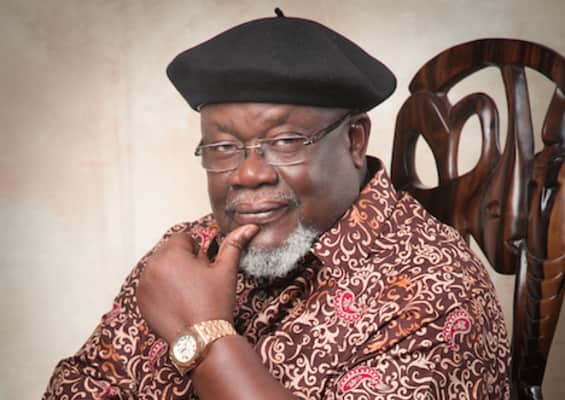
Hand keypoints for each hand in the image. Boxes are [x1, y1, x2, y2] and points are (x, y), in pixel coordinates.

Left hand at [136, 224, 258, 342]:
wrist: (203, 339)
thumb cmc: (215, 302)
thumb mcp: (226, 270)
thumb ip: (234, 244)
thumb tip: (250, 226)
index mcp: (171, 254)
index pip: (184, 239)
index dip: (198, 253)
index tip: (204, 270)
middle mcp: (151, 266)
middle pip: (170, 252)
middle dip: (183, 262)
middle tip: (197, 284)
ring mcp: (143, 284)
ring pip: (161, 267)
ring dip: (172, 274)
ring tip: (187, 294)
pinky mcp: (140, 300)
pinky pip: (151, 284)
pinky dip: (161, 289)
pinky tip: (176, 303)